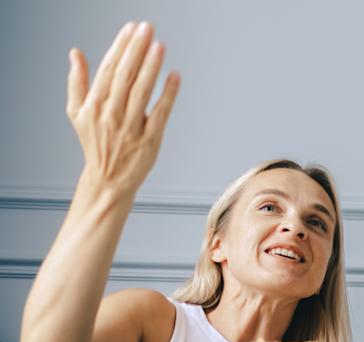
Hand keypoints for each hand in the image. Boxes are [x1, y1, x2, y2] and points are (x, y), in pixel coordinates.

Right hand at [67, 22, 179, 197]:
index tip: (131, 28)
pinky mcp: (149, 140)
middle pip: (125, 75)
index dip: (120, 47)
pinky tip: (175, 77)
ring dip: (151, 67)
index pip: (108, 69)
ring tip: (159, 45)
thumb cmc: (95, 143)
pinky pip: (160, 113)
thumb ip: (77, 82)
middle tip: (147, 28)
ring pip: (142, 91)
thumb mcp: (77, 113)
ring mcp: (131, 127)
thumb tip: (76, 53)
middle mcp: (111, 114)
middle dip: (136, 49)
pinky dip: (168, 95)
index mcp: (94, 104)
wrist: (108, 179)